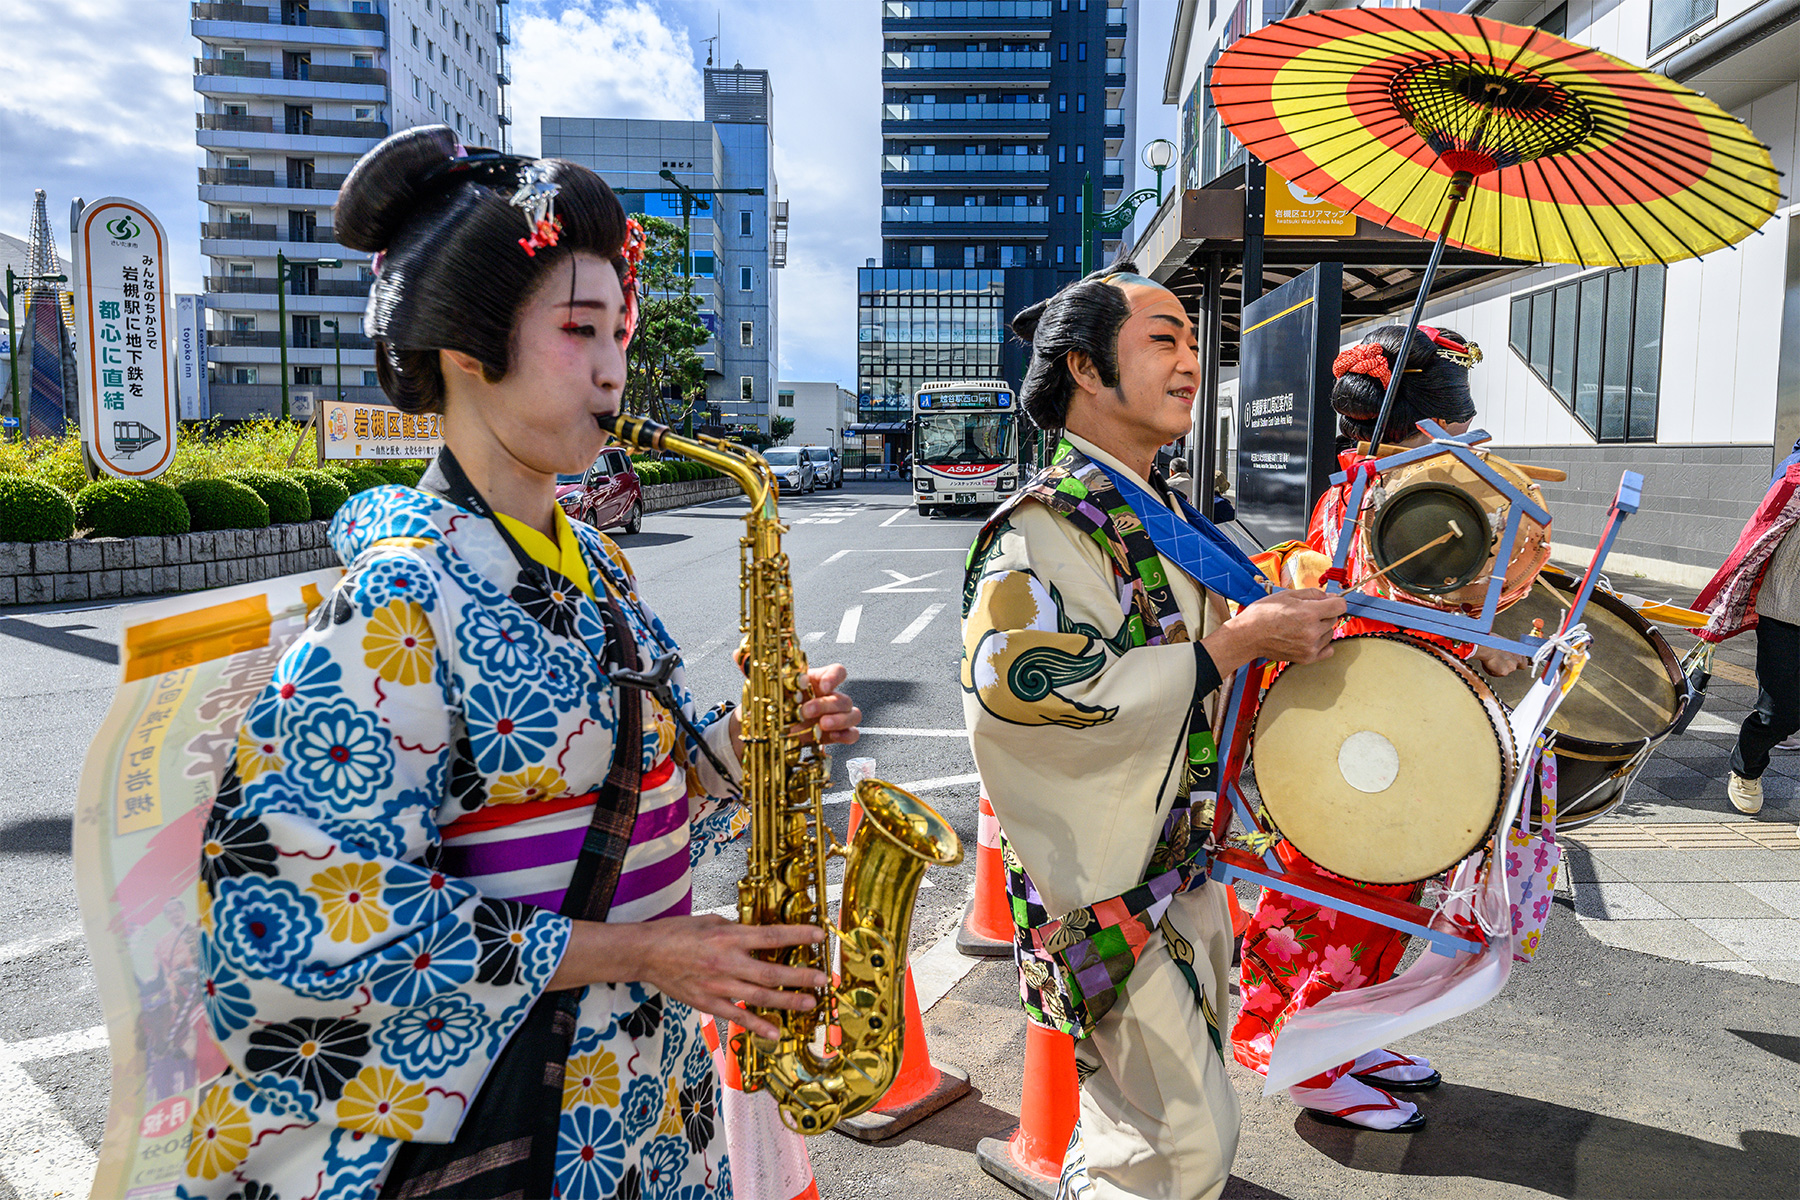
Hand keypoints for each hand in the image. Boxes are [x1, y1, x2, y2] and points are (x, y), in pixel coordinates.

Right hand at [550, 917, 829, 1039]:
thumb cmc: (676, 932)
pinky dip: (757, 1025)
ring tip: (810, 1003)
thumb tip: (757, 935)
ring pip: (760, 996)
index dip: (798, 935)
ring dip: (787, 1000)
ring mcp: (719, 985)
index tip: (819, 935)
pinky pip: (737, 1016)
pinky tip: (775, 1032)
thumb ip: (736, 929)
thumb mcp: (710, 920)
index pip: (772, 936)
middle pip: (772, 971)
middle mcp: (727, 962)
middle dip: (800, 975)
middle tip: (822, 979)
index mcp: (729, 936)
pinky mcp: (709, 1002)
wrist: (646, 953)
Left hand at [725, 665, 862, 760]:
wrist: (767, 731)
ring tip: (821, 726)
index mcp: (815, 681)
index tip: (823, 684)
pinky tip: (833, 737)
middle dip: (826, 704)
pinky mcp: (834, 735)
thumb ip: (753, 668)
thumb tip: (737, 653)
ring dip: (840, 719)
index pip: (837, 672)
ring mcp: (833, 717)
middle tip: (805, 712)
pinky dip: (847, 736)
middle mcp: (828, 698)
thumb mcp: (763, 686)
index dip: (834, 677)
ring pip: (853, 714)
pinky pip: (852, 734)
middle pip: (843, 696)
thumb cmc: (772, 704)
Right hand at [1202, 587, 1345, 675]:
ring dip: (1321, 628)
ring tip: (1302, 626)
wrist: (1248, 635)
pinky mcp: (1307, 658)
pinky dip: (1322, 644)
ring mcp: (1310, 647)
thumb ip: (1313, 593)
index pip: (1340, 605)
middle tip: (1305, 613)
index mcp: (1309, 613)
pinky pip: (1328, 650)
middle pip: (1334, 619)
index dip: (1335, 601)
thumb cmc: (1263, 614)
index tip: (1329, 601)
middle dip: (1324, 614)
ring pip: (1330, 633)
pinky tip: (1309, 638)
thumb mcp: (1287, 595)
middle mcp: (1312, 631)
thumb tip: (1330, 596)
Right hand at [1470, 644, 1529, 676]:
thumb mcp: (1504, 643)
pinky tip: (1489, 664)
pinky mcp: (1504, 672)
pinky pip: (1497, 674)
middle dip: (1507, 665)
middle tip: (1500, 662)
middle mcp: (1517, 660)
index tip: (1514, 662)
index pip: (1524, 662)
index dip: (1518, 663)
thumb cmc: (1492, 643)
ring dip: (1500, 668)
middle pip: (1515, 667)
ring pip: (1506, 671)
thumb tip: (1506, 653)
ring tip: (1492, 661)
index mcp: (1519, 652)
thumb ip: (1509, 651)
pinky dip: (1493, 671)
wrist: (1486, 648)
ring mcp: (1512, 667)